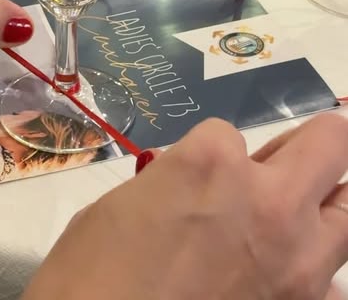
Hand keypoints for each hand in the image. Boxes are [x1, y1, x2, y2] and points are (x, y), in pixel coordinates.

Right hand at [23, 114, 347, 299]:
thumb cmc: (92, 272)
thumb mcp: (128, 204)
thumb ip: (178, 182)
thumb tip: (198, 190)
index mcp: (214, 162)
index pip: (231, 131)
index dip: (210, 153)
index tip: (192, 177)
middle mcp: (271, 201)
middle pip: (330, 141)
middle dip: (304, 146)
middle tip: (277, 166)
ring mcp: (298, 262)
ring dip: (317, 207)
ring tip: (285, 221)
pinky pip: (334, 285)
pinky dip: (314, 277)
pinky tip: (279, 281)